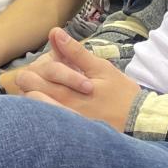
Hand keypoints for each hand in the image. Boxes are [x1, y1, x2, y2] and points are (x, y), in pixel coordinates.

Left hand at [16, 28, 141, 131]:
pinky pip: (48, 126)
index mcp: (67, 91)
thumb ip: (75, 52)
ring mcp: (65, 124)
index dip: (30, 72)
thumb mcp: (100, 68)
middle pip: (31, 96)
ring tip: (42, 93)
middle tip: (36, 78)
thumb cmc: (120, 92)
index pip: (33, 80)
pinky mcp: (70, 135)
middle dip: (29, 84)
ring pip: (37, 111)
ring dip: (34, 100)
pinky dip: (44, 115)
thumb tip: (55, 32)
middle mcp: (61, 110)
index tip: (35, 67)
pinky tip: (49, 111)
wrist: (138, 121)